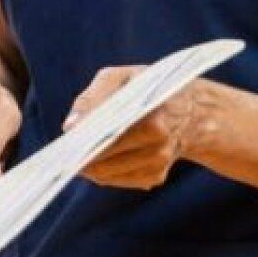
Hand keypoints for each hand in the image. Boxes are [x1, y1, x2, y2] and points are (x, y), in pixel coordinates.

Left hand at [68, 71, 209, 189]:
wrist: (194, 111)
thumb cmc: (149, 87)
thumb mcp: (122, 76)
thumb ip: (93, 96)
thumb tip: (69, 127)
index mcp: (152, 121)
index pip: (105, 139)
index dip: (80, 142)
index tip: (64, 141)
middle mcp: (158, 148)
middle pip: (102, 162)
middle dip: (79, 156)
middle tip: (64, 148)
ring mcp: (158, 166)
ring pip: (106, 175)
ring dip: (89, 165)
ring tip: (80, 149)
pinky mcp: (155, 178)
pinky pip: (117, 180)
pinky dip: (104, 170)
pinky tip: (102, 155)